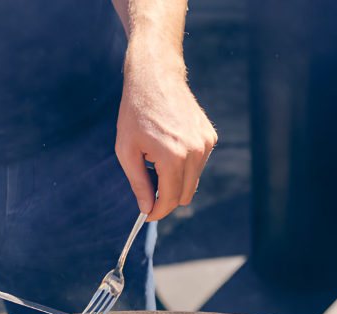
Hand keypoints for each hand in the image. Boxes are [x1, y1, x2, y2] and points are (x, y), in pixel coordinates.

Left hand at [117, 50, 216, 220]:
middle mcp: (195, 152)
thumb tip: (147, 209)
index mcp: (173, 158)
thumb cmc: (135, 111)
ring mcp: (205, 144)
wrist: (155, 75)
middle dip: (166, 199)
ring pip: (193, 182)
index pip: (170, 200)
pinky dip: (184, 166)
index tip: (147, 214)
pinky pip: (198, 165)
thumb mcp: (126, 151)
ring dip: (175, 181)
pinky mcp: (210, 137)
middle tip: (149, 190)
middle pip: (184, 196)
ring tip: (156, 161)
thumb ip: (138, 184)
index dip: (157, 212)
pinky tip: (169, 147)